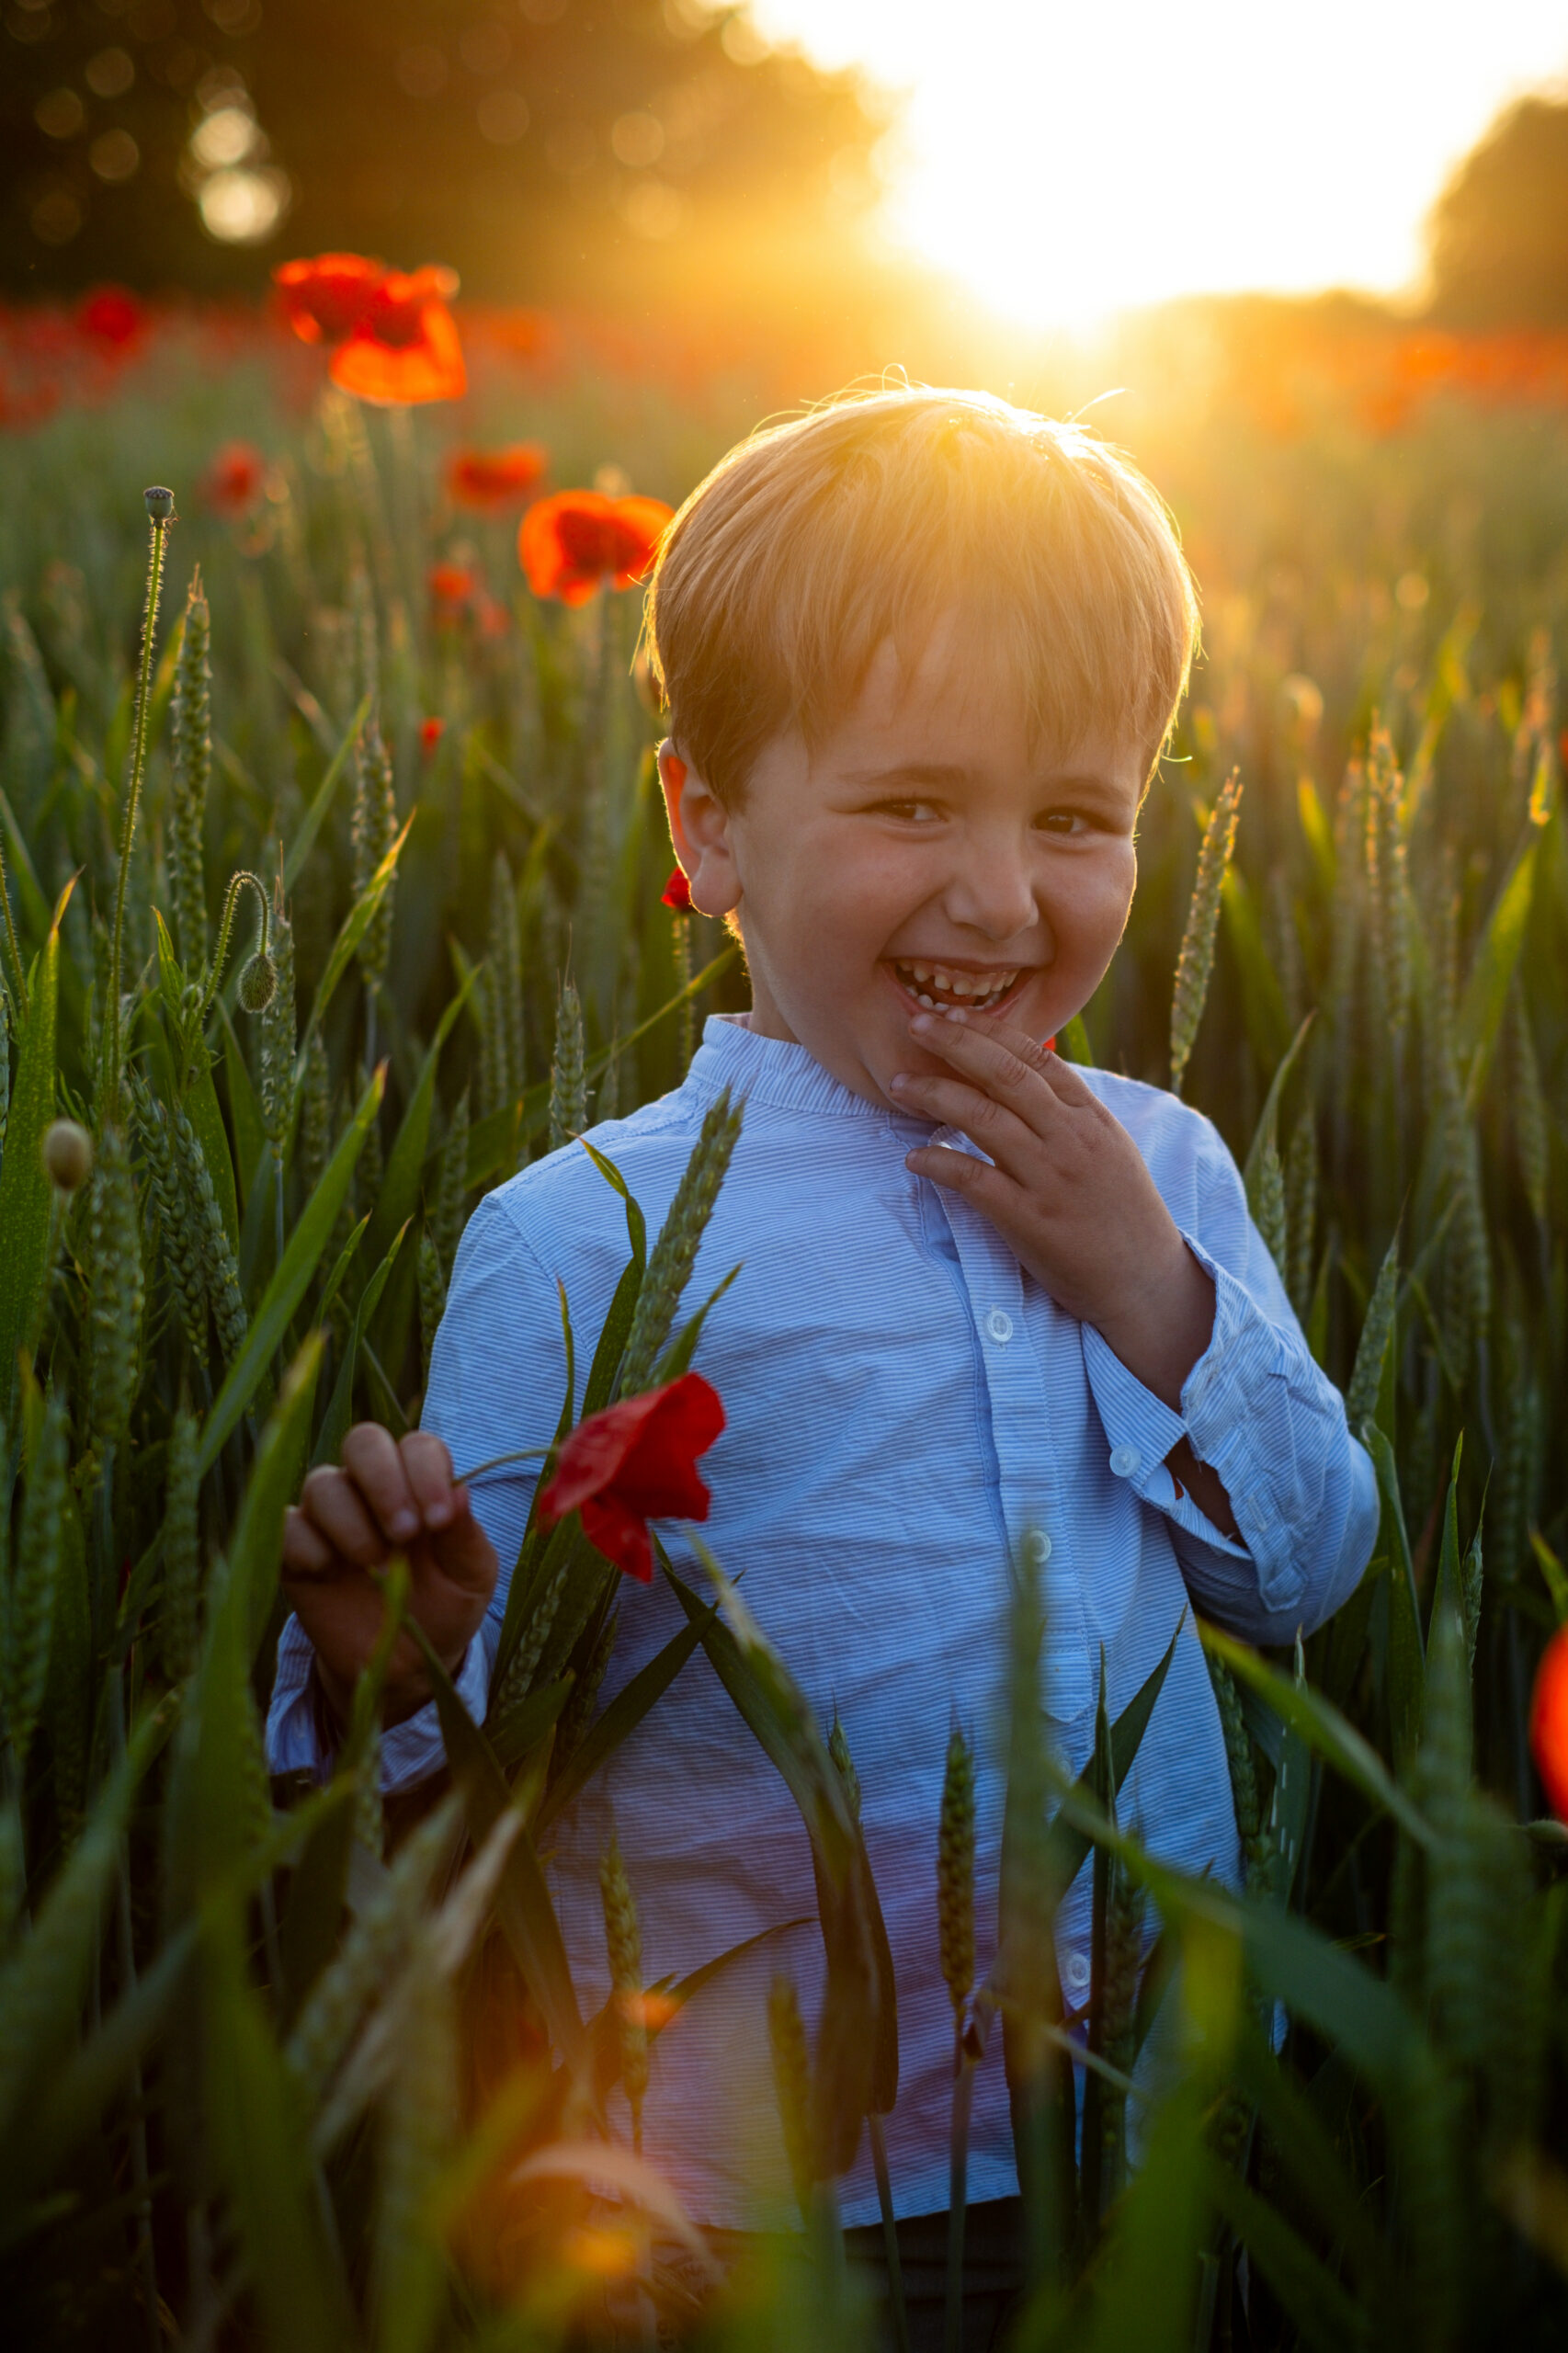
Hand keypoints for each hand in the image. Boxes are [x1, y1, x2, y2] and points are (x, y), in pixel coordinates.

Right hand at [283, 1424, 498, 1727]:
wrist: (405, 1663)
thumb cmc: (445, 1604)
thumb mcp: (470, 1574)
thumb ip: (465, 1533)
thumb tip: (459, 1490)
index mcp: (419, 1483)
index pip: (416, 1446)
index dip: (427, 1473)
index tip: (439, 1521)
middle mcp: (370, 1488)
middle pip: (363, 1441)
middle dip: (384, 1481)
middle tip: (405, 1533)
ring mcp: (328, 1517)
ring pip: (322, 1483)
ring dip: (352, 1523)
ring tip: (377, 1567)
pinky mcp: (294, 1551)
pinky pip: (284, 1526)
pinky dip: (307, 1546)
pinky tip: (329, 1573)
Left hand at [890, 1011, 1216, 1411]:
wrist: (1145, 1281)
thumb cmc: (1123, 1214)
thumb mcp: (1110, 1149)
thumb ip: (1070, 1113)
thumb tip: (1024, 1077)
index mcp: (1091, 1117)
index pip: (1037, 1057)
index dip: (990, 1031)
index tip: (953, 1016)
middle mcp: (1071, 1139)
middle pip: (1004, 1074)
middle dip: (955, 1043)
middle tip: (916, 1024)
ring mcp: (1050, 1178)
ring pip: (982, 1118)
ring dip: (934, 1095)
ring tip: (900, 1085)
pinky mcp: (1029, 1219)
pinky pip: (972, 1179)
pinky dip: (938, 1163)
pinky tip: (915, 1158)